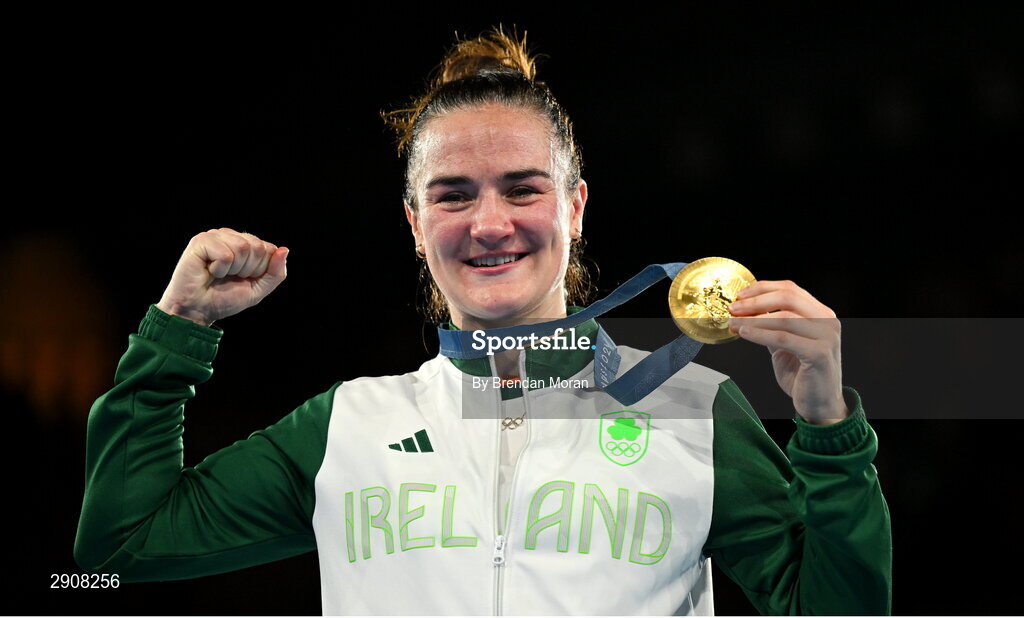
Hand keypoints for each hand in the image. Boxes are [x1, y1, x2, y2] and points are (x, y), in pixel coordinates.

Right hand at [156, 228, 288, 326]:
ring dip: (233, 269)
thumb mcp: (257, 289)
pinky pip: (226, 254)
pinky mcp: (200, 241)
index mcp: (244, 243)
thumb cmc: (223, 299)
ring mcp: (214, 236)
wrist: (197, 311)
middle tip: (229, 277)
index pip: (269, 249)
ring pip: (242, 247)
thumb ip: (275, 273)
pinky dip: (220, 269)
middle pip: (257, 247)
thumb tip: (284, 249)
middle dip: (247, 269)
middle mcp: (230, 236)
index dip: (259, 270)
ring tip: (218, 274)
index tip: (242, 279)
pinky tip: (208, 271)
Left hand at [728, 280, 847, 424]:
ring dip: (753, 319)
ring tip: (733, 323)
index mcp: (821, 313)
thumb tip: (744, 312)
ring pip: (784, 318)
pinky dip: (760, 334)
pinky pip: (783, 338)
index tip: (740, 295)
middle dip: (756, 301)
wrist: (820, 404)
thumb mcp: (785, 344)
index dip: (762, 288)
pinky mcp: (819, 353)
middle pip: (788, 297)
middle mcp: (828, 321)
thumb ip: (772, 326)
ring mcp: (827, 336)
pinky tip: (744, 333)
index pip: (790, 289)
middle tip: (733, 308)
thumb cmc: (803, 374)